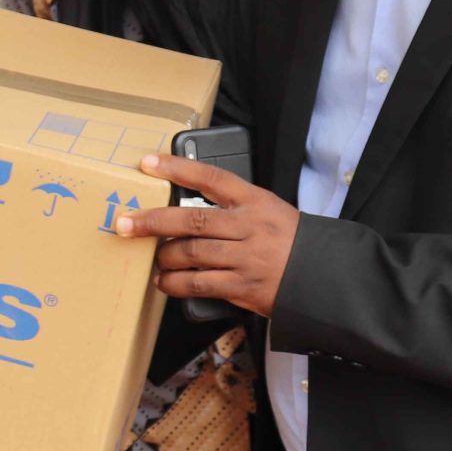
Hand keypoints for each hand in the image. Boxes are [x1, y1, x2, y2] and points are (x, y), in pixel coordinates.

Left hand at [114, 152, 299, 318]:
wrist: (325, 277)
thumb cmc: (290, 242)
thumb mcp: (269, 212)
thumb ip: (234, 208)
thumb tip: (185, 211)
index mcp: (256, 202)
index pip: (212, 178)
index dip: (178, 168)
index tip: (148, 163)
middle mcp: (250, 227)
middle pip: (193, 219)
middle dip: (153, 220)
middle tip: (126, 222)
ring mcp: (247, 258)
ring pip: (192, 252)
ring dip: (165, 256)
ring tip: (154, 258)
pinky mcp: (243, 287)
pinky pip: (199, 284)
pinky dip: (175, 283)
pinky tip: (164, 281)